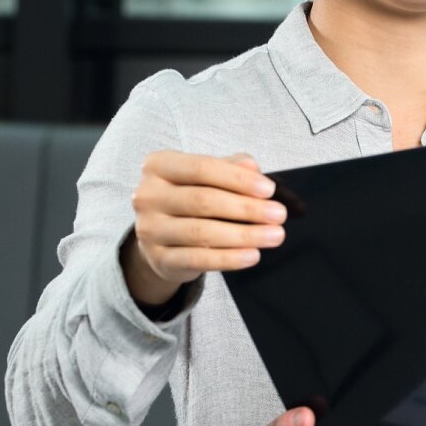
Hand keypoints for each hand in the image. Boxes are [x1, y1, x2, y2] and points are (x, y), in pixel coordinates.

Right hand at [124, 151, 286, 305]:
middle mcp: (147, 196)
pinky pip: (197, 260)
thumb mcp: (208, 177)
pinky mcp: (158, 259)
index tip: (269, 189)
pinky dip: (229, 258)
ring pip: (201, 232)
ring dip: (244, 235)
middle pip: (203, 201)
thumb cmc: (191, 199)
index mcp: (158, 166)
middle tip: (278, 215)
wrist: (162, 237)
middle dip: (247, 208)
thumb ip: (230, 167)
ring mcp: (149, 229)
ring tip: (274, 236)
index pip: (201, 168)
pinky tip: (252, 255)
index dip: (238, 179)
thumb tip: (252, 166)